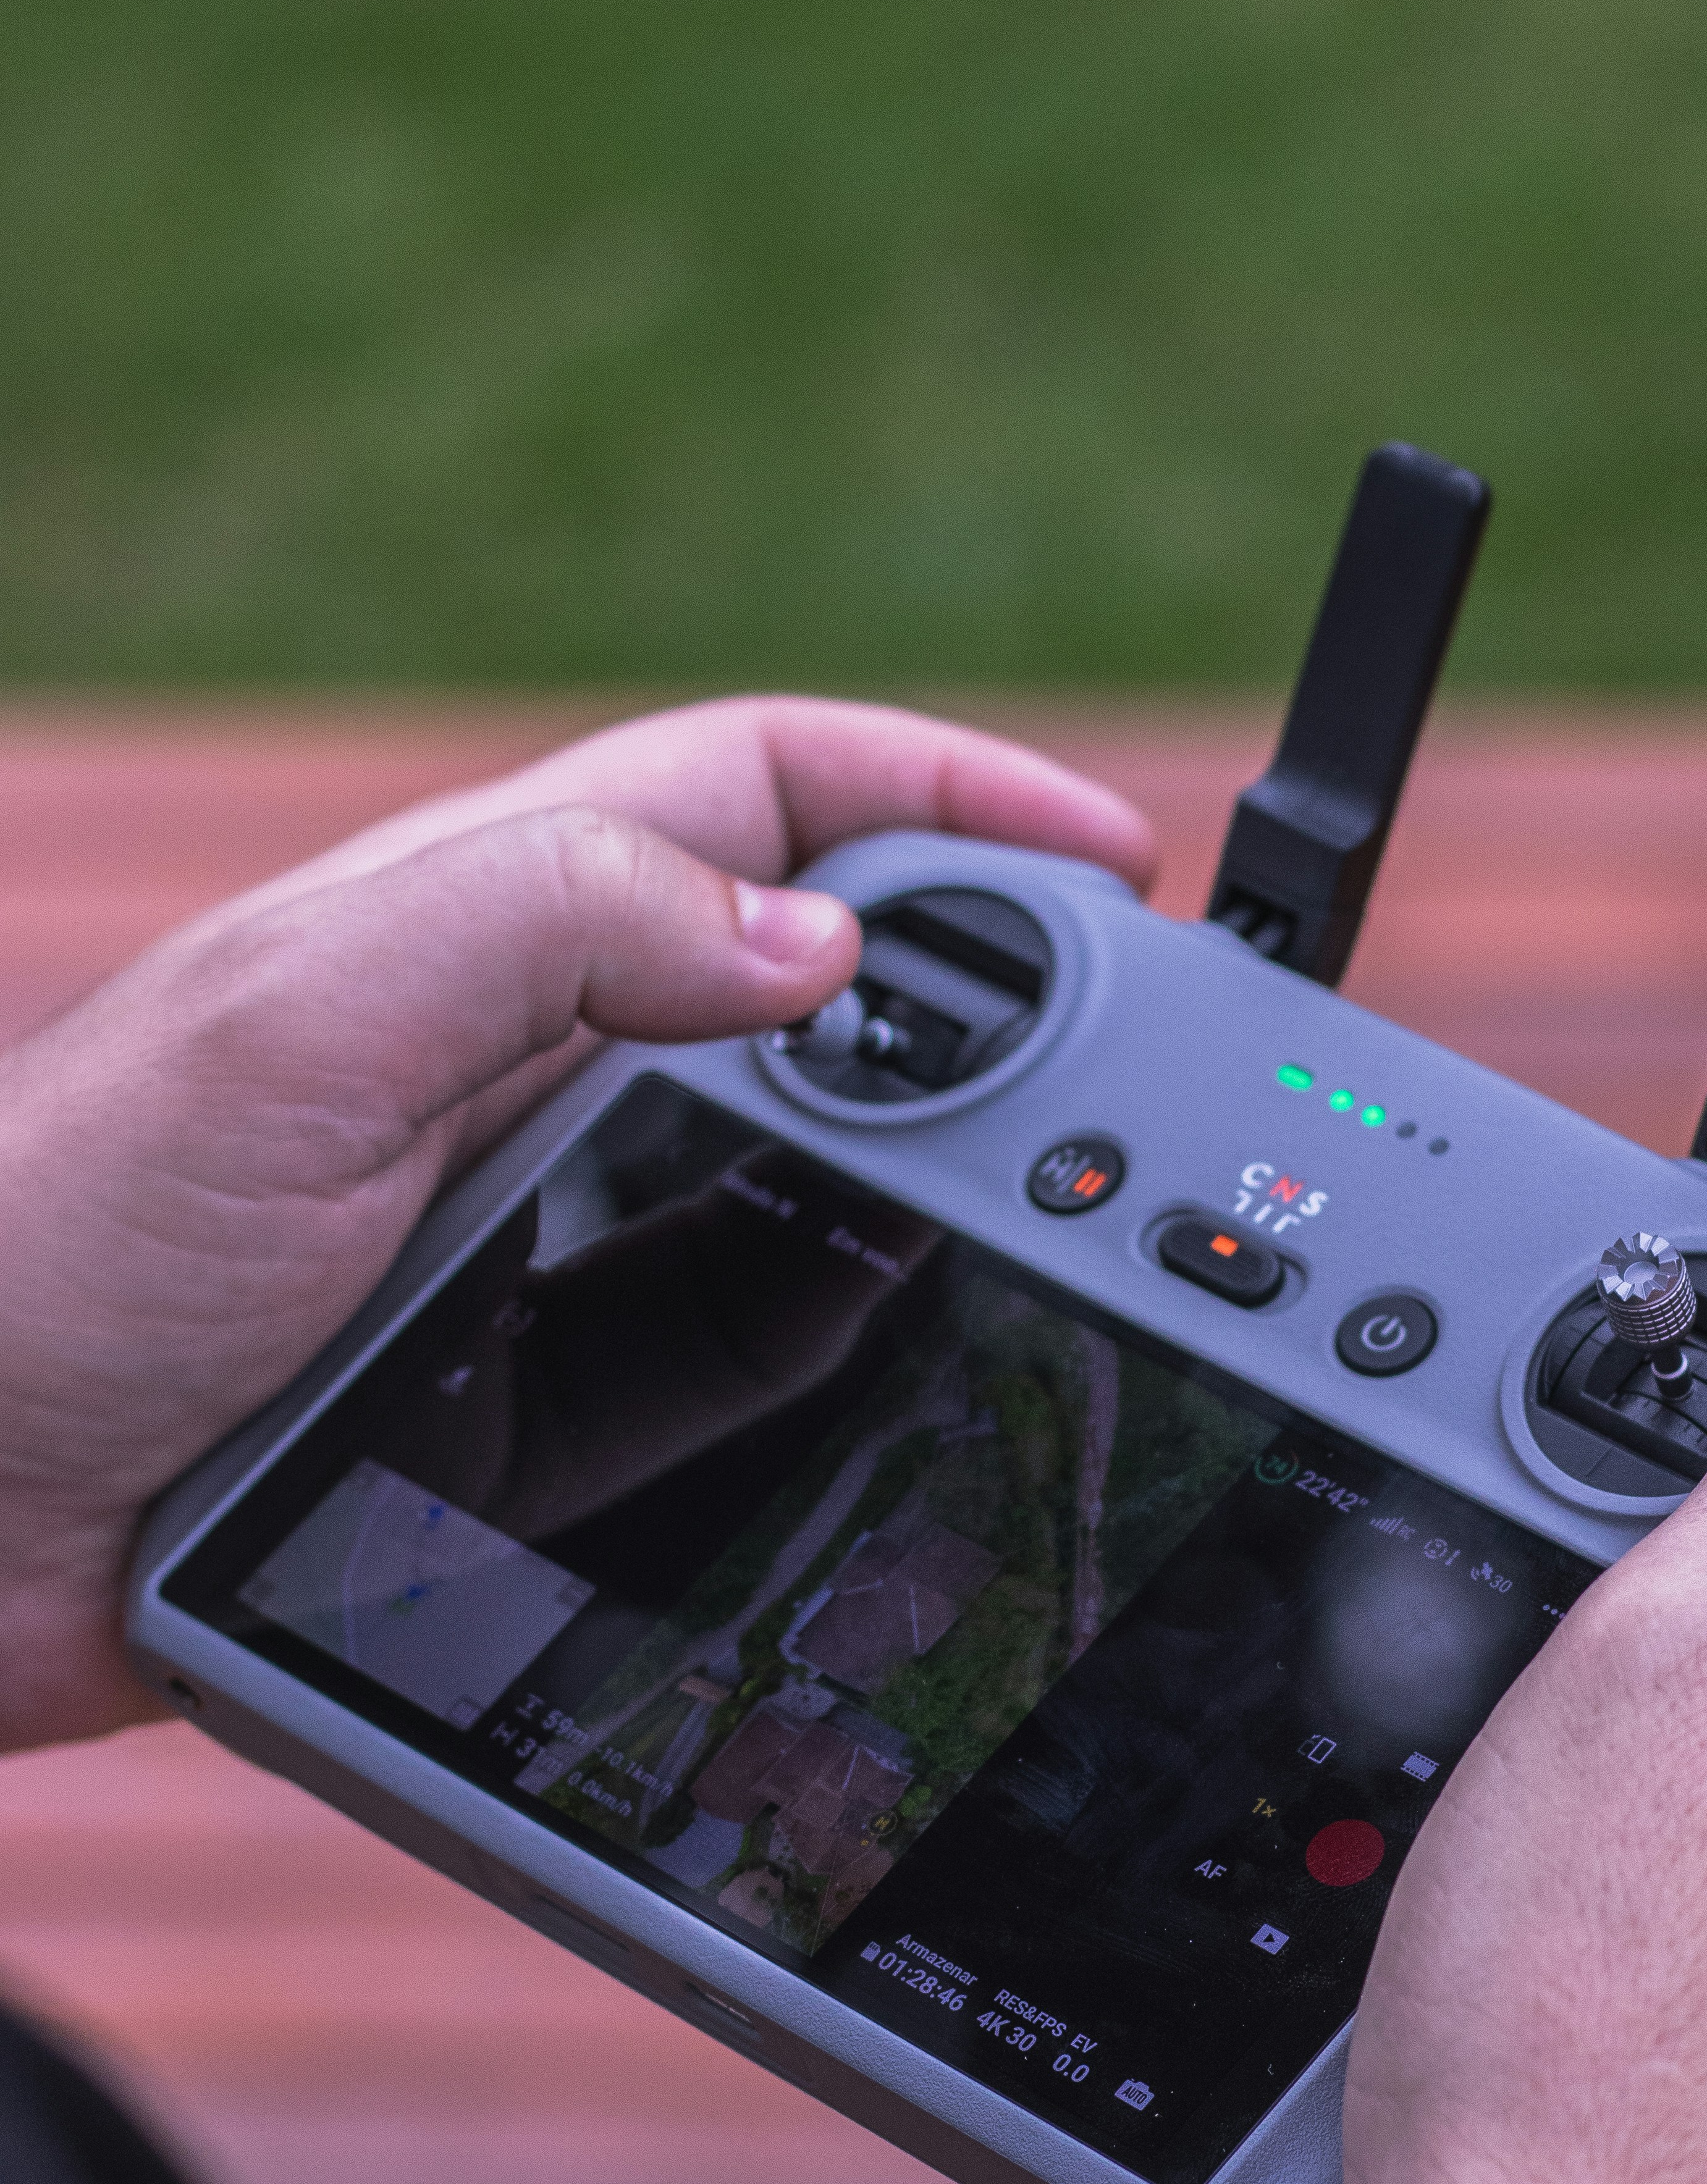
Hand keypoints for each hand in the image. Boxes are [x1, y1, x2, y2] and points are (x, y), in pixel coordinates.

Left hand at [0, 697, 1152, 1752]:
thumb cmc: (47, 1238)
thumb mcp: (305, 1024)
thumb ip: (558, 924)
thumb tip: (823, 941)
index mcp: (471, 919)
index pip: (761, 793)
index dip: (943, 795)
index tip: (1108, 861)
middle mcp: (512, 1056)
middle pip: (809, 982)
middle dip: (979, 996)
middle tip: (1121, 1066)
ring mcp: (515, 1228)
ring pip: (784, 1179)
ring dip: (917, 1188)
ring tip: (1044, 1224)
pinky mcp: (504, 1390)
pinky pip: (712, 1359)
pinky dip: (810, 1348)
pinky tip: (883, 1364)